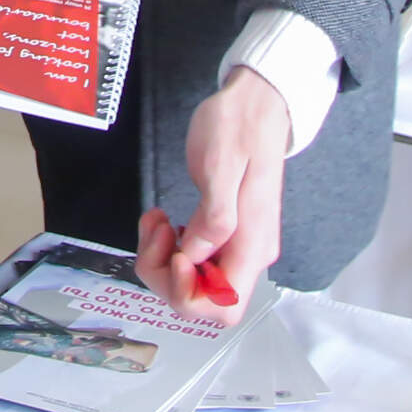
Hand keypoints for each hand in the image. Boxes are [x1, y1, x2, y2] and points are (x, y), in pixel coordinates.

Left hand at [136, 66, 287, 314]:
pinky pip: (190, 256)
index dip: (187, 293)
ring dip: (162, 258)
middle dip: (166, 274)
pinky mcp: (221, 232)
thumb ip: (214, 218)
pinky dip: (167, 245)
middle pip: (200, 299)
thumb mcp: (221, 166)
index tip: (174, 253)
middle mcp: (247, 253)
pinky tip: (162, 218)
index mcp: (252, 244)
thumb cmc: (239, 127)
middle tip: (158, 230)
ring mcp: (235, 244)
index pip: (223, 307)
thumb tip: (196, 255)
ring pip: (190, 280)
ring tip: (157, 220)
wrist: (254, 103)